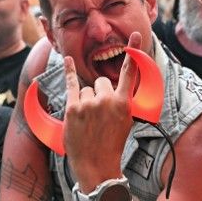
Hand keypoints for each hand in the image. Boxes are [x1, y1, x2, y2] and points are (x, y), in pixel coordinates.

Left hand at [62, 33, 140, 189]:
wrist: (97, 166)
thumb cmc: (111, 144)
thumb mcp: (125, 121)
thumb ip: (122, 102)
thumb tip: (116, 87)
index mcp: (124, 103)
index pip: (129, 73)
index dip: (132, 52)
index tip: (133, 35)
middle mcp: (107, 100)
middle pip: (101, 83)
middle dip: (99, 95)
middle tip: (99, 116)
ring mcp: (89, 104)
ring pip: (86, 89)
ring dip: (86, 101)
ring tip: (88, 121)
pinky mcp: (73, 108)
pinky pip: (71, 84)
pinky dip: (69, 71)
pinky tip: (68, 59)